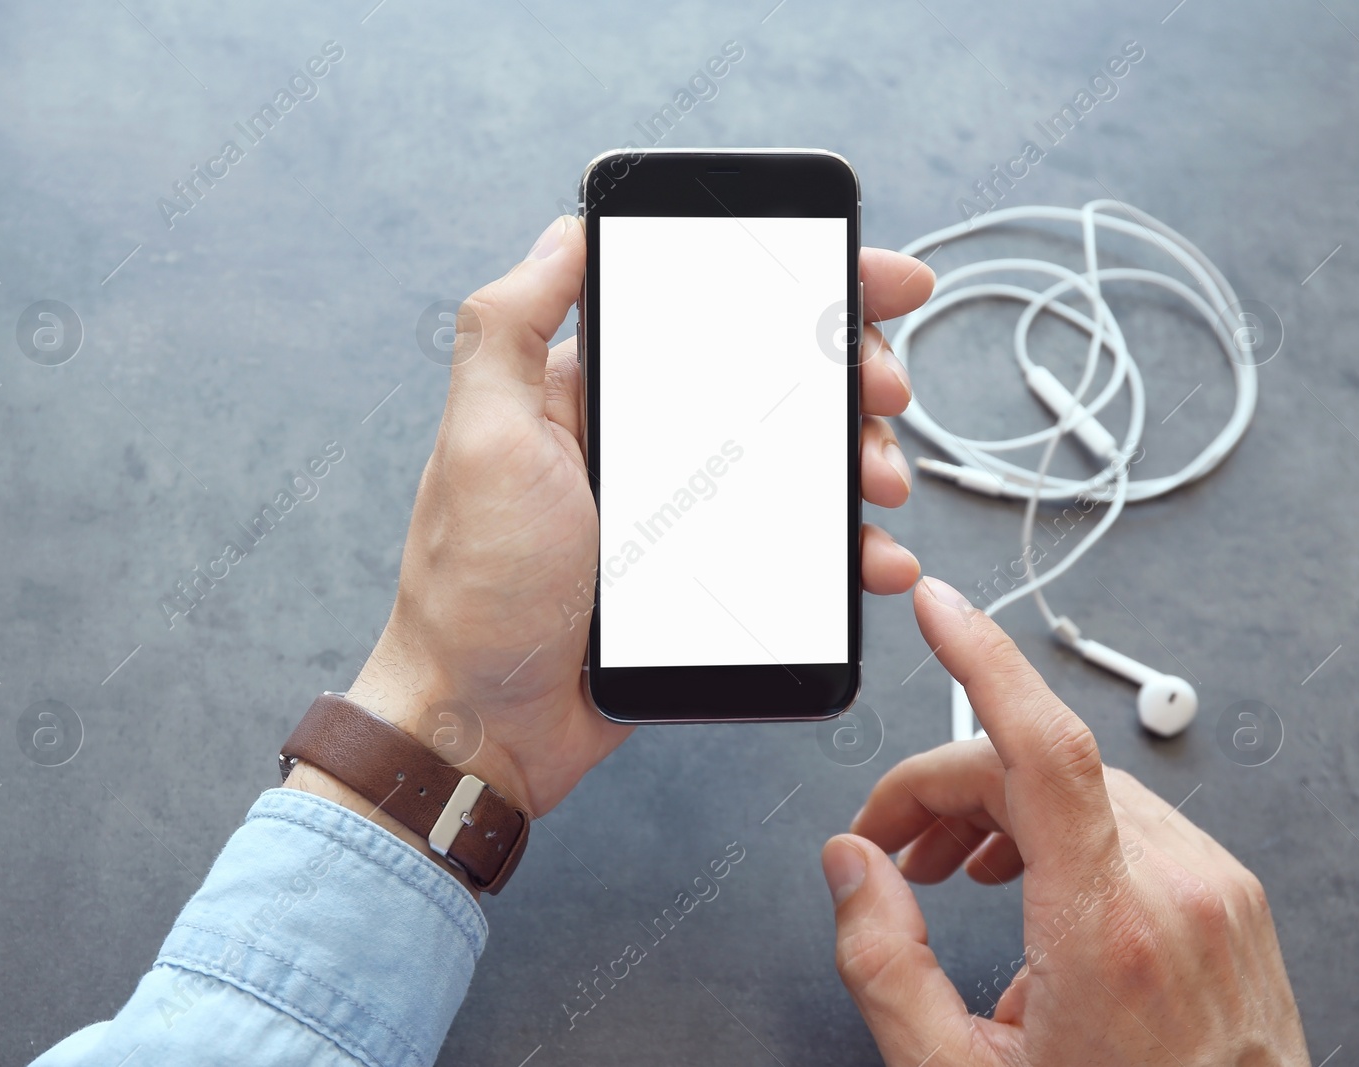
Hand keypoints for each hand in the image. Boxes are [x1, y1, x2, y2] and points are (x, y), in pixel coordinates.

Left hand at [345, 215, 936, 816]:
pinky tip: (877, 556)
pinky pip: (797, 547)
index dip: (802, 284)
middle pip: (777, 380)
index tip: (877, 281)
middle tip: (885, 392)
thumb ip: (508, 328)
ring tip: (880, 483)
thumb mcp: (481, 439)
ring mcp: (684, 512)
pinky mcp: (708, 579)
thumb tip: (567, 231)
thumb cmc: (473, 588)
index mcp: (598, 392)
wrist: (485, 726)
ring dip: (860, 460)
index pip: (713, 308)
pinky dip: (848, 548)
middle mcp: (648, 442)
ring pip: (802, 464)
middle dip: (850, 374)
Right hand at [821, 577, 1310, 1065]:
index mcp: (1109, 929)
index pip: (1045, 746)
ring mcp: (1215, 891)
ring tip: (947, 873)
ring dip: (997, 810)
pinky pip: (1127, 824)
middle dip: (943, 788)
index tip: (936, 607)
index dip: (982, 659)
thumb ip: (883, 965)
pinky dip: (1057, 836)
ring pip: (1081, 789)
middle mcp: (1177, 891)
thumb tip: (852, 867)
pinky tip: (1023, 896)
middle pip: (1036, 768)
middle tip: (887, 849)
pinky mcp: (1230, 900)